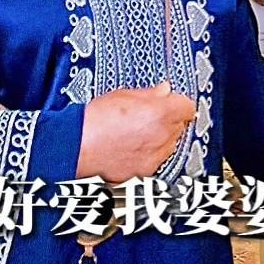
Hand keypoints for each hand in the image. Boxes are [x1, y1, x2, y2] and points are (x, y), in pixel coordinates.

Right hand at [76, 81, 196, 185]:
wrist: (77, 147)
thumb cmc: (94, 121)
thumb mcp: (122, 95)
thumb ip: (149, 94)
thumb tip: (163, 91)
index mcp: (159, 114)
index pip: (187, 106)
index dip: (178, 102)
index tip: (173, 101)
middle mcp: (161, 137)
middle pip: (180, 126)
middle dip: (169, 120)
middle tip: (151, 115)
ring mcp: (155, 157)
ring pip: (170, 144)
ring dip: (161, 137)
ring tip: (138, 131)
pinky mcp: (146, 172)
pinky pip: (157, 159)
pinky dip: (150, 153)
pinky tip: (132, 146)